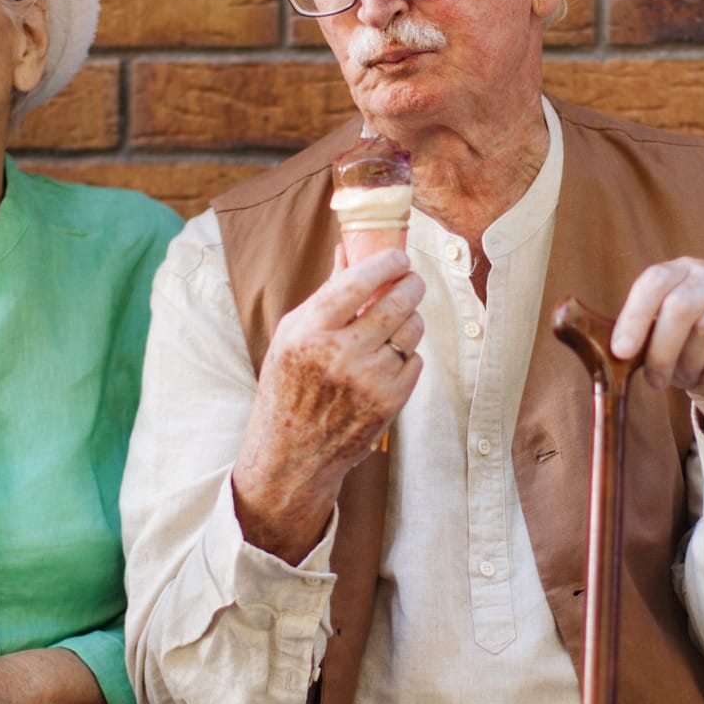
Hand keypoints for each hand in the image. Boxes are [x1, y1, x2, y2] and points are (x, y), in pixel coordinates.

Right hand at [231, 249, 424, 557]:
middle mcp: (339, 353)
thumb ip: (324, 294)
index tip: (398, 256)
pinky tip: (388, 360)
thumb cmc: (288, 386)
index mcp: (309, 331)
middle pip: (396, 301)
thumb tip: (348, 250)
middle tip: (411, 280)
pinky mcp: (389, 401)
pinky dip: (407, 355)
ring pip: (411, 329)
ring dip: (410, 318)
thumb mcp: (291, 336)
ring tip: (397, 321)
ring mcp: (368, 379)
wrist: (293, 453)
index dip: (385, 263)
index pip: (357, 281)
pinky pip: (415, 360)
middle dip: (410, 284)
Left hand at [611, 257, 703, 449]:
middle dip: (663, 352)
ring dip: (692, 366)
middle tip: (655, 381)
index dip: (635, 317)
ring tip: (687, 378)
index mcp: (680, 270)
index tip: (622, 353)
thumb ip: (634, 338)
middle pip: (681, 307)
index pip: (654, 282)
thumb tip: (601, 346)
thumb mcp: (658, 338)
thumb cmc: (688, 349)